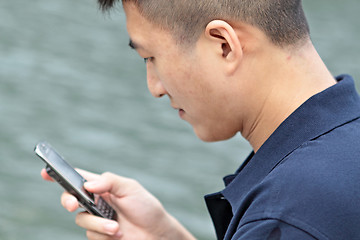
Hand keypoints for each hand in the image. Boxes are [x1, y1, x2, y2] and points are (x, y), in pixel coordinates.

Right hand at [41, 169, 194, 239]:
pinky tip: (117, 234)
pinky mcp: (99, 235)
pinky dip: (103, 234)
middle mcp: (96, 202)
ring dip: (97, 223)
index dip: (60, 175)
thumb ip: (109, 182)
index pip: (78, 178)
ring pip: (81, 219)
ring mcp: (96, 219)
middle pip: (70, 198)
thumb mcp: (131, 188)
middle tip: (74, 204)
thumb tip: (88, 185)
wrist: (156, 233)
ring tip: (115, 227)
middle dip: (68, 200)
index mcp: (102, 186)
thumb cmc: (146, 207)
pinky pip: (90, 234)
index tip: (45, 172)